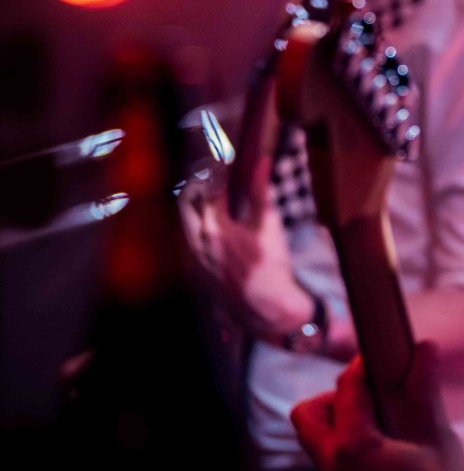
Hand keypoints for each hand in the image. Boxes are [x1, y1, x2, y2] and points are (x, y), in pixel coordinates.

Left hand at [179, 157, 316, 342]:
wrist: (267, 308)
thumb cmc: (272, 266)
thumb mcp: (269, 226)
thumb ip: (261, 191)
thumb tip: (261, 161)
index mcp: (216, 229)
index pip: (208, 189)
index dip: (216, 171)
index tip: (226, 161)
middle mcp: (198, 244)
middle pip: (185, 202)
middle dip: (197, 185)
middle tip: (214, 176)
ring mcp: (193, 259)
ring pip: (184, 222)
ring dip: (196, 205)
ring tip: (215, 197)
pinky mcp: (195, 271)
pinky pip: (189, 240)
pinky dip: (198, 225)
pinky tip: (215, 224)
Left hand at [291, 346, 463, 470]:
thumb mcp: (437, 437)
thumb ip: (424, 390)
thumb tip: (424, 345)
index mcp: (353, 450)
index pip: (346, 389)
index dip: (364, 366)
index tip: (384, 355)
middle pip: (309, 416)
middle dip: (334, 396)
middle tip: (373, 393)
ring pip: (320, 445)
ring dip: (342, 424)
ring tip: (385, 420)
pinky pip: (336, 468)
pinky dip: (351, 450)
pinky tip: (390, 451)